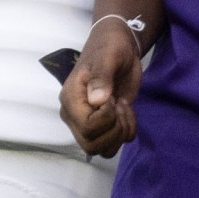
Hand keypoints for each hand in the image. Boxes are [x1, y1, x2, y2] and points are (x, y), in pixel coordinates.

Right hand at [59, 19, 142, 156]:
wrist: (119, 47)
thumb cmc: (109, 48)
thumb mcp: (107, 57)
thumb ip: (101, 77)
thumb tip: (97, 100)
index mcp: (70, 100)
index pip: (86, 127)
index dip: (106, 119)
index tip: (113, 99)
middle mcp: (75, 116)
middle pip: (91, 145)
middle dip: (114, 131)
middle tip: (120, 106)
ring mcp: (89, 123)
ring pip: (103, 150)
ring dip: (121, 133)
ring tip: (123, 108)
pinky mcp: (104, 125)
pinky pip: (115, 144)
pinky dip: (128, 131)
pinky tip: (125, 110)